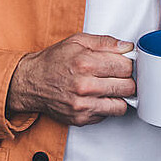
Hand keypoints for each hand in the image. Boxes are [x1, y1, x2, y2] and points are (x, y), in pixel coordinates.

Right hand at [6, 33, 134, 126]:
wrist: (31, 82)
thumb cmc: (53, 62)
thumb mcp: (77, 41)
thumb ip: (105, 42)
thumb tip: (127, 47)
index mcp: (85, 63)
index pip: (126, 67)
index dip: (129, 64)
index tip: (125, 64)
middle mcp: (84, 86)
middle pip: (127, 86)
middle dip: (127, 80)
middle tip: (119, 76)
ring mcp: (83, 104)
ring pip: (121, 105)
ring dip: (119, 96)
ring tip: (111, 88)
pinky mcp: (81, 118)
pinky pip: (108, 115)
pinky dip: (107, 106)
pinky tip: (98, 96)